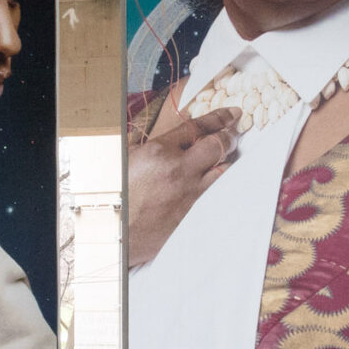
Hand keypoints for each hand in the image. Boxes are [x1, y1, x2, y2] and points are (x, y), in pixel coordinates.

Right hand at [127, 107, 239, 267]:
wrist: (115, 234)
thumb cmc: (116, 197)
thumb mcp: (126, 161)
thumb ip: (148, 144)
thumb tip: (167, 136)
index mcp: (157, 152)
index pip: (196, 127)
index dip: (218, 118)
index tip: (231, 114)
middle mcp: (177, 170)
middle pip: (217, 145)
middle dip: (229, 136)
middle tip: (234, 132)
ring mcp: (188, 194)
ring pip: (223, 170)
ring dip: (227, 161)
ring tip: (228, 156)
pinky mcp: (194, 214)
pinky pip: (216, 194)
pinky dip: (220, 184)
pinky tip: (220, 180)